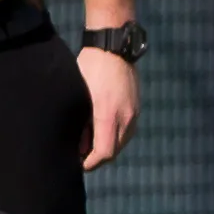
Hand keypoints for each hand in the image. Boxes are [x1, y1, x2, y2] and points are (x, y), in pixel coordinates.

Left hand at [79, 46, 138, 169]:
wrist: (113, 48)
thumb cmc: (89, 69)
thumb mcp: (78, 96)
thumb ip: (80, 122)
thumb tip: (79, 146)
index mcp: (108, 114)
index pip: (104, 152)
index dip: (90, 163)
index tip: (77, 165)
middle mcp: (126, 116)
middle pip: (114, 151)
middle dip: (96, 158)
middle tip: (78, 157)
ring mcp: (134, 112)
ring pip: (121, 142)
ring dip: (106, 147)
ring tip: (86, 144)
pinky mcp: (136, 107)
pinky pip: (126, 131)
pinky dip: (113, 137)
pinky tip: (98, 132)